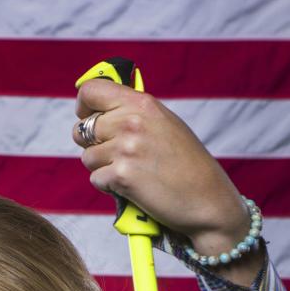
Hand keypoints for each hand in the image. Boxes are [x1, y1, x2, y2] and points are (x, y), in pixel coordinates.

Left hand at [73, 79, 250, 256]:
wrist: (207, 199)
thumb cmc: (186, 163)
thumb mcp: (164, 123)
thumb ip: (132, 112)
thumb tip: (96, 109)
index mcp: (142, 103)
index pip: (91, 91)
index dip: (83, 106)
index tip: (87, 115)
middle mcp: (131, 122)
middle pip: (82, 130)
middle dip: (93, 145)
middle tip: (117, 155)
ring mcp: (125, 148)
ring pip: (87, 157)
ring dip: (103, 167)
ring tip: (132, 171)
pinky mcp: (121, 176)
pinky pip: (96, 179)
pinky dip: (110, 186)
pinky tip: (133, 186)